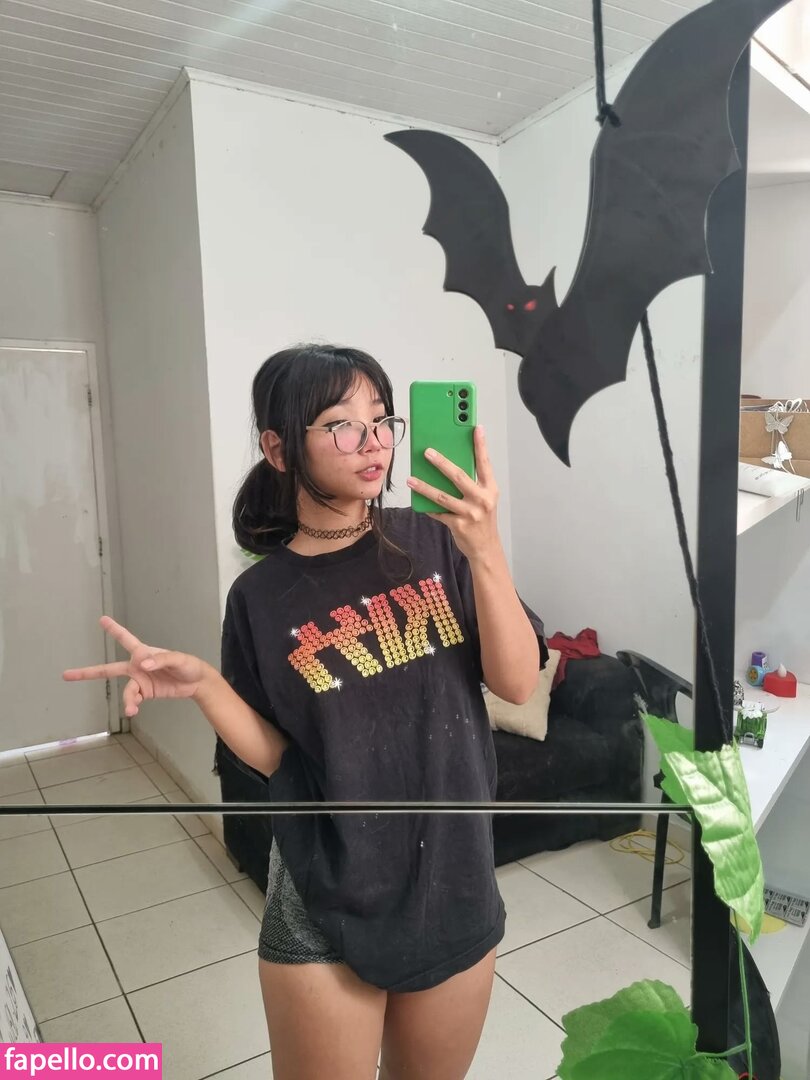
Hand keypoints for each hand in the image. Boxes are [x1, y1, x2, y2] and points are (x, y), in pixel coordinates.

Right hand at [63, 616, 209, 717]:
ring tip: (131, 709)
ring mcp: (140, 680)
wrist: (196, 683)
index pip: (125, 639)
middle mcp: (137, 666)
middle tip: (66, 675)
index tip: (101, 619)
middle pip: (109, 669)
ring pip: (126, 691)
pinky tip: (133, 710)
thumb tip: (142, 664)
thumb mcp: (178, 660)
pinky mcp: (145, 693)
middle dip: (88, 672)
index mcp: (144, 652)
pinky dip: (132, 705)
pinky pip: (133, 699)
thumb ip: (160, 660)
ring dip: (128, 700)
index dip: (114, 629)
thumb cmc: (188, 665)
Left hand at [406, 425, 500, 561]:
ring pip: (442, 496)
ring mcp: (470, 513)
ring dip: (424, 486)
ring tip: (411, 479)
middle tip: (427, 452)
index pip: (485, 463)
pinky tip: (417, 499)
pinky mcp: (458, 524)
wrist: (486, 547)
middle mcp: (482, 499)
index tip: (476, 428)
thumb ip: (473, 483)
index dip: (481, 445)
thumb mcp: (484, 499)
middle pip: (459, 476)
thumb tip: (450, 465)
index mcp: (490, 489)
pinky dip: (427, 506)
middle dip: (441, 462)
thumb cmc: (483, 519)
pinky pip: (438, 512)